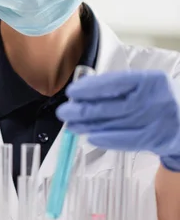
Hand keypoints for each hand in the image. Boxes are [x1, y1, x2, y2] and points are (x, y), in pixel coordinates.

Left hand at [56, 70, 179, 171]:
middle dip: (84, 109)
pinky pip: (126, 140)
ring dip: (89, 125)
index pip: (115, 83)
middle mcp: (154, 99)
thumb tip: (82, 92)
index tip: (72, 92)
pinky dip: (106, 139)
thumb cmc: (156, 100)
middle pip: (112, 105)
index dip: (91, 88)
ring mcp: (156, 120)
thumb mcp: (143, 86)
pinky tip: (90, 136)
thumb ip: (118, 87)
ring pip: (115, 124)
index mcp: (150, 80)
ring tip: (71, 125)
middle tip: (64, 112)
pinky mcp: (156, 139)